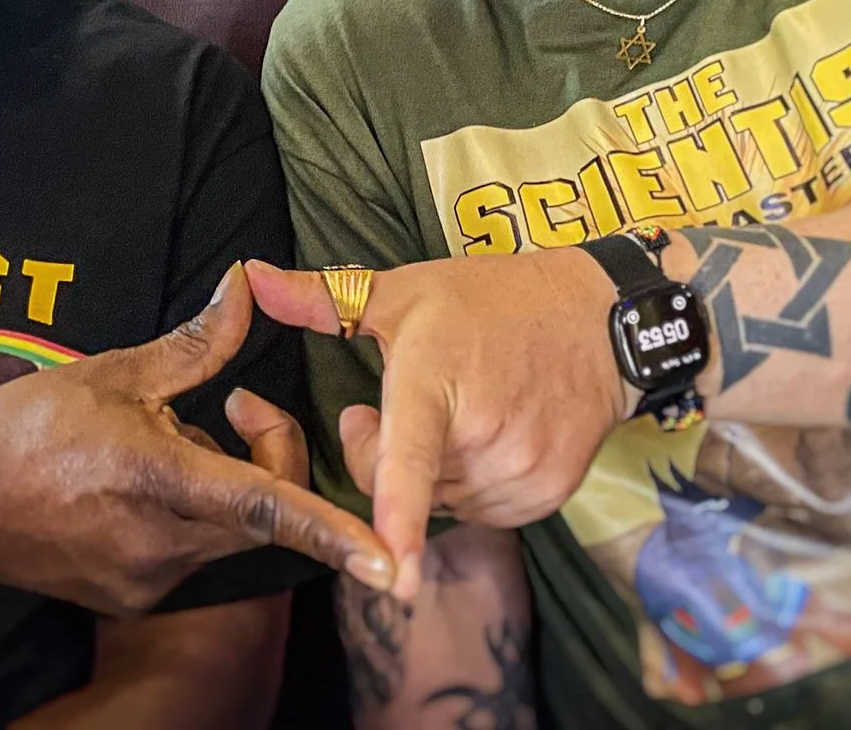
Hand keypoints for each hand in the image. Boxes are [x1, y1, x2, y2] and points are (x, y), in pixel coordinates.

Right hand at [0, 263, 392, 615]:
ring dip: (226, 490)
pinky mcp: (129, 598)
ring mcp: (144, 581)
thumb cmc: (24, 425)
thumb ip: (197, 342)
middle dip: (269, 458)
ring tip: (166, 446)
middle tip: (234, 406)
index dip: (335, 534)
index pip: (268, 508)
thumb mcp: (115, 371)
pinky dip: (190, 518)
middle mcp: (159, 544)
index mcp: (160, 481)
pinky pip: (191, 555)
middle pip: (262, 513)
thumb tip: (249, 285)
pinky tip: (137, 488)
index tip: (388, 563)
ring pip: (229, 535)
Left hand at [246, 251, 622, 601]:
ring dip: (437, 474)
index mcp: (433, 384)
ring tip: (461, 413)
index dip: (399, 519)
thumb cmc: (491, 300)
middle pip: (400, 487)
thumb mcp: (403, 291)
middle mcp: (481, 435)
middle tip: (413, 405)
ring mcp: (520, 469)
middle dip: (387, 456)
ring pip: (443, 505)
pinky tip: (494, 437)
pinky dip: (477, 486)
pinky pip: (486, 513)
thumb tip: (249, 274)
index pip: (409, 460)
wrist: (601, 316)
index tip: (395, 576)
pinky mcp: (550, 492)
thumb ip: (320, 297)